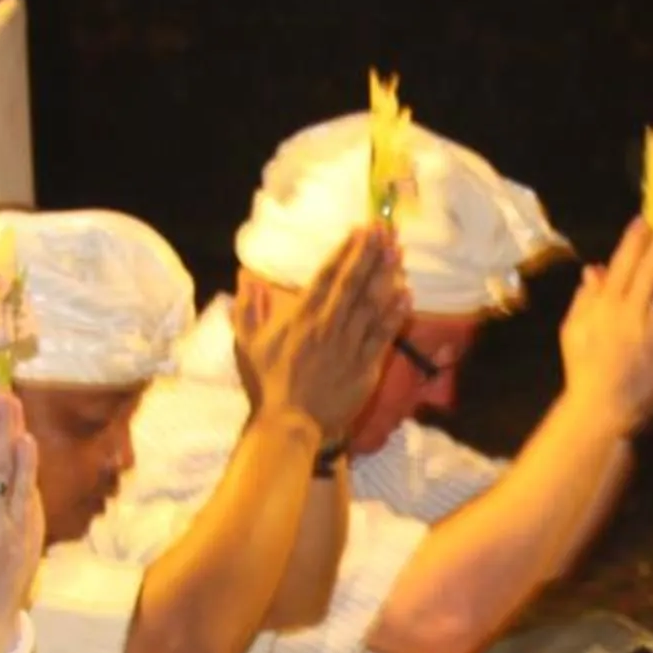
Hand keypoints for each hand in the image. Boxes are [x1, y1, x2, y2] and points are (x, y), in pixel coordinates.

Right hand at [237, 226, 409, 438]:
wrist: (290, 422)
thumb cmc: (268, 384)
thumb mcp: (247, 344)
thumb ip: (247, 309)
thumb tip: (245, 279)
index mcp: (301, 316)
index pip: (326, 276)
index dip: (345, 251)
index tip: (359, 230)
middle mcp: (328, 325)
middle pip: (353, 283)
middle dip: (369, 253)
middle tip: (384, 229)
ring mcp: (349, 345)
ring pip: (371, 304)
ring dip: (386, 275)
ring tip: (398, 252)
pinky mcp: (365, 366)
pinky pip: (383, 335)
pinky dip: (395, 314)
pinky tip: (407, 294)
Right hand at [558, 216, 652, 435]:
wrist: (604, 407)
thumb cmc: (585, 370)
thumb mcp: (574, 331)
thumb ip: (586, 298)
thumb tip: (594, 270)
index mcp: (604, 305)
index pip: (622, 263)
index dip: (634, 239)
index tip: (644, 220)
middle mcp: (629, 310)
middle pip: (650, 267)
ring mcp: (652, 327)